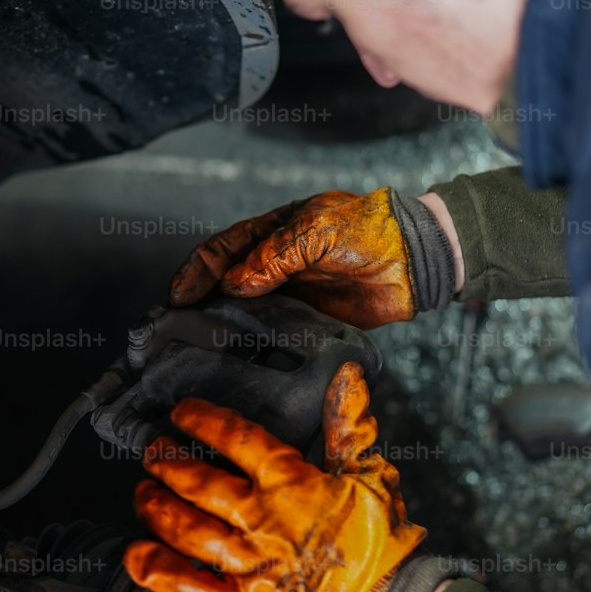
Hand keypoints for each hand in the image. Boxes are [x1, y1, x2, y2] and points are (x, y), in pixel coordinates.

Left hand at [123, 360, 426, 591]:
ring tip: (142, 494)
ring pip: (188, 531)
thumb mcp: (371, 472)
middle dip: (168, 465)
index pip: (237, 439)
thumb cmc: (383, 539)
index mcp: (291, 481)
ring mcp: (250, 563)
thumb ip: (350, 424)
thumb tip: (348, 375)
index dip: (203, 421)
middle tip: (152, 453)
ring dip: (158, 510)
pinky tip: (136, 557)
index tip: (182, 413)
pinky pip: (192, 589)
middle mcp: (262, 518)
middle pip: (199, 484)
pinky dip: (160, 573)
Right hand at [169, 186, 454, 328]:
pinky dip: (256, 344)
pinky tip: (241, 360)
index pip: (222, 249)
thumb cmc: (369, 232)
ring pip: (247, 310)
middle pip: (227, 282)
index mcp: (275, 231)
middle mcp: (278, 263)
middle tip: (175, 328)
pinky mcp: (311, 318)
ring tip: (197, 348)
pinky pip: (275, 332)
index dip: (196, 270)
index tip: (176, 296)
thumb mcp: (317, 233)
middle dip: (200, 301)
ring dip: (224, 325)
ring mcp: (294, 291)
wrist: (415, 261)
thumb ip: (275, 257)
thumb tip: (234, 284)